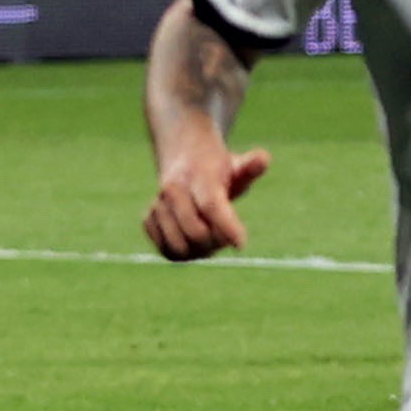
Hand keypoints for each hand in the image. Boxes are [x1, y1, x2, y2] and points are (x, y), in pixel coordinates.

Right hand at [144, 142, 270, 260]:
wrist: (182, 158)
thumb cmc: (216, 168)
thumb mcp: (236, 166)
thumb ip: (250, 168)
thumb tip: (263, 159)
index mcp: (199, 176)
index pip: (211, 205)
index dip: (226, 227)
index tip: (241, 244)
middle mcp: (174, 189)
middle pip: (196, 232)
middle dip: (215, 242)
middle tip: (225, 237)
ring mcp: (158, 204)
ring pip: (178, 247)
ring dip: (198, 251)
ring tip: (209, 237)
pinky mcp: (148, 219)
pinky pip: (166, 250)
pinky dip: (181, 252)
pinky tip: (191, 238)